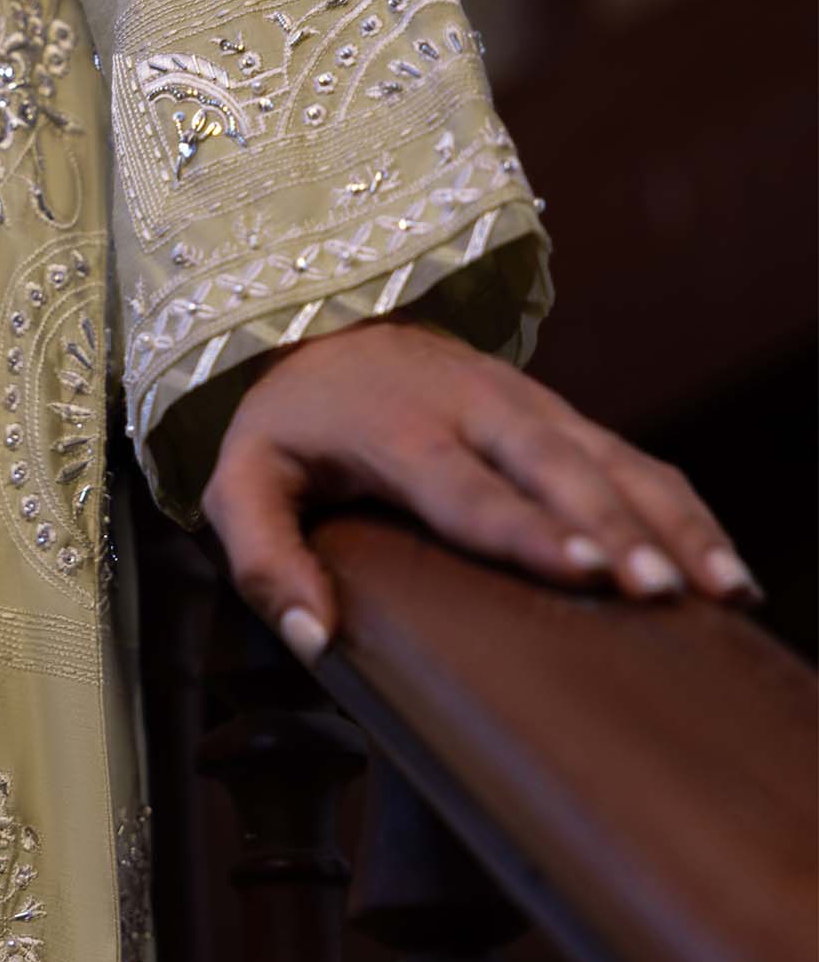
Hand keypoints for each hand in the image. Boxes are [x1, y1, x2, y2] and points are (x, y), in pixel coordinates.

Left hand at [199, 315, 763, 670]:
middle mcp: (472, 408)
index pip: (467, 488)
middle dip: (614, 526)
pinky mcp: (556, 411)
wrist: (325, 323)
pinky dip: (679, 506)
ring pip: (608, 458)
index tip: (584, 568)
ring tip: (719, 587)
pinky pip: (629, 455)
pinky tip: (719, 563)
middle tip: (658, 589)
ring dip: (666, 520)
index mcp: (396, 431)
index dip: (528, 529)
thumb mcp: (242, 481)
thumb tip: (314, 638)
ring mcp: (524, 404)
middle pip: (555, 468)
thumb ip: (263, 558)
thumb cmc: (287, 423)